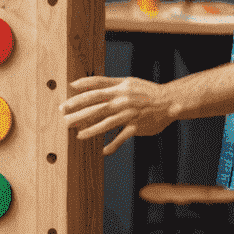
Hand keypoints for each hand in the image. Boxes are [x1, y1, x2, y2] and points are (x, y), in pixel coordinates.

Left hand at [60, 75, 174, 154]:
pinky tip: (102, 151)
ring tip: (77, 135)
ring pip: (107, 123)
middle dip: (78, 111)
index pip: (95, 88)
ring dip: (91, 130)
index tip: (65, 96)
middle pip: (96, 106)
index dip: (80, 92)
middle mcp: (123, 100)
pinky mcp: (137, 127)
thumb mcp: (127, 82)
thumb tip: (82, 83)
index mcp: (119, 88)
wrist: (169, 101)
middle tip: (63, 116)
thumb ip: (106, 83)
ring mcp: (130, 114)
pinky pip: (122, 137)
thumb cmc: (145, 91)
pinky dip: (113, 145)